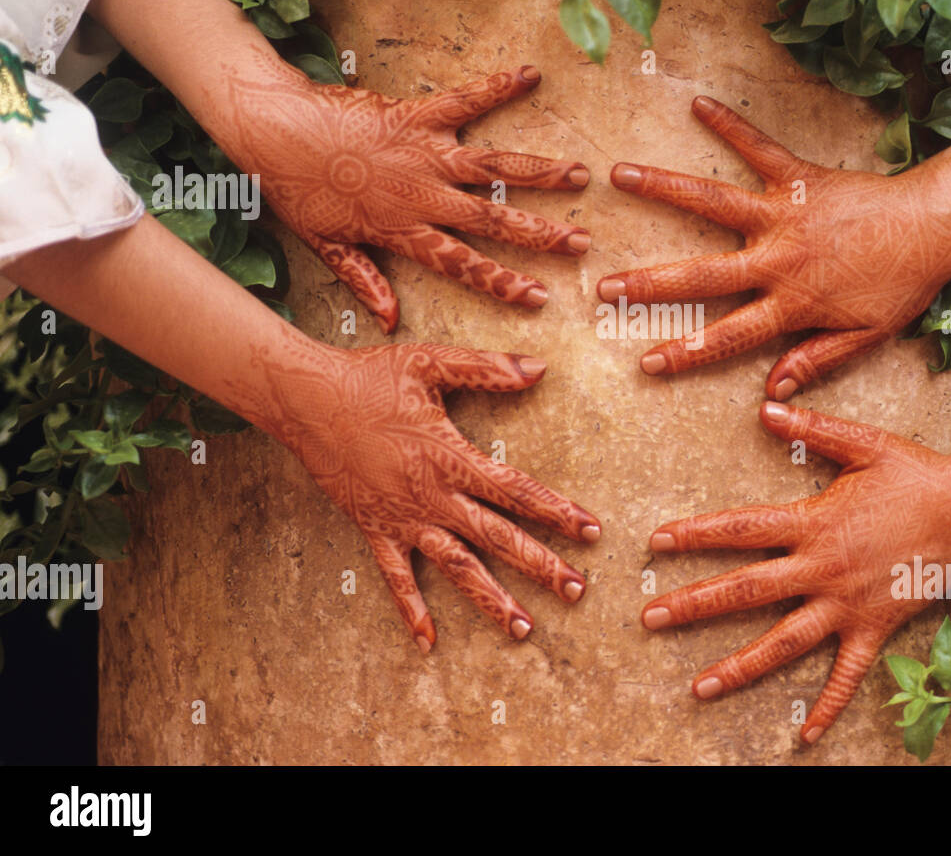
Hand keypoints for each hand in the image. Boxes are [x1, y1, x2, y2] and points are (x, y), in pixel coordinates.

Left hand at [223, 61, 591, 331]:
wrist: (271, 130)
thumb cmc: (296, 189)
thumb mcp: (327, 246)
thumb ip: (365, 281)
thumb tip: (390, 321)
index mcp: (403, 230)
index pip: (463, 265)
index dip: (504, 282)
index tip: (539, 296)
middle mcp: (423, 194)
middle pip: (493, 219)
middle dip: (542, 233)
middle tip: (582, 241)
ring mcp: (424, 153)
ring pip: (493, 168)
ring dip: (539, 171)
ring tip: (578, 174)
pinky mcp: (417, 114)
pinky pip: (465, 100)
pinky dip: (499, 86)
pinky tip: (531, 75)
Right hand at [236, 336, 600, 649]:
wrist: (305, 400)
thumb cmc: (369, 377)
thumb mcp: (430, 362)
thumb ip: (487, 369)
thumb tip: (540, 368)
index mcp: (450, 458)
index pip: (516, 491)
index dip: (557, 511)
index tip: (591, 530)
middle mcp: (432, 497)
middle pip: (497, 538)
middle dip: (541, 565)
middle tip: (577, 590)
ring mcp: (404, 519)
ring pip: (456, 567)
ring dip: (492, 599)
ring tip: (524, 628)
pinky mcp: (375, 529)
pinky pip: (396, 578)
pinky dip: (411, 610)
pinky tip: (427, 642)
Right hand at [598, 96, 950, 397]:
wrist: (936, 226)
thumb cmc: (903, 283)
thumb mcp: (864, 336)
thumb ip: (815, 360)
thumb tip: (771, 391)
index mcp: (792, 303)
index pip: (728, 337)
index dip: (685, 354)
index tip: (646, 362)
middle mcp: (777, 258)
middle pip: (702, 275)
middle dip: (649, 283)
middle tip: (604, 286)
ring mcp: (784, 214)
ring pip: (713, 202)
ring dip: (664, 188)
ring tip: (620, 175)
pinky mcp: (799, 177)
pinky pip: (759, 148)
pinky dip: (730, 125)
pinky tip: (698, 104)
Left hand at [641, 401, 950, 743]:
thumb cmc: (917, 474)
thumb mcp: (862, 444)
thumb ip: (811, 429)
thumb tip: (764, 409)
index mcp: (813, 523)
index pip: (740, 529)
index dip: (696, 534)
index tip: (656, 543)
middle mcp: (822, 569)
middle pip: (746, 591)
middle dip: (693, 605)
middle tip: (649, 618)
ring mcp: (846, 604)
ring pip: (783, 643)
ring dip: (738, 666)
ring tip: (698, 688)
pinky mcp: (874, 628)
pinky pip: (847, 675)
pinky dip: (826, 706)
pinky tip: (804, 737)